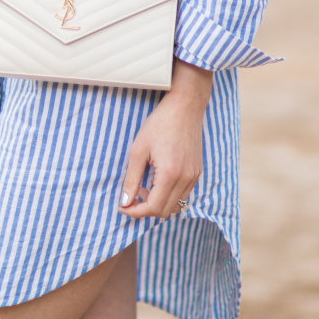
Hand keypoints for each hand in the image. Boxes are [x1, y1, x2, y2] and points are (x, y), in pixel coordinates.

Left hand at [118, 60, 212, 219]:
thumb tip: (124, 202)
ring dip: (158, 203)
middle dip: (145, 209)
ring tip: (143, 187)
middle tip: (130, 197)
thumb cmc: (159, 124)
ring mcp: (194, 176)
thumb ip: (131, 178)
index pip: (153, 207)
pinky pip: (183, 195)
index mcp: (170, 174)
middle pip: (165, 211)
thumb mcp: (138, 150)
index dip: (135, 211)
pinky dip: (169, 196)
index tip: (122, 206)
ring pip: (176, 206)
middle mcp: (185, 179)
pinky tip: (157, 181)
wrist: (184, 107)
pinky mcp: (197, 172)